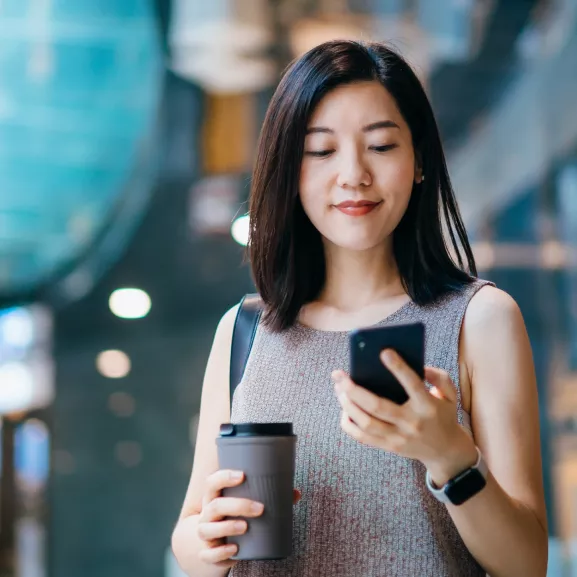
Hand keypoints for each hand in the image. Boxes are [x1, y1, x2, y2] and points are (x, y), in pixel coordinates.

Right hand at [197, 469, 301, 566]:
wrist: (212, 543)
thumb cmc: (232, 517)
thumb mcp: (244, 504)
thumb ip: (267, 497)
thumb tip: (295, 493)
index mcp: (215, 497)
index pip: (212, 482)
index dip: (224, 477)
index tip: (242, 475)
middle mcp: (207, 514)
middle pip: (215, 506)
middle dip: (238, 505)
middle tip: (260, 508)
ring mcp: (205, 533)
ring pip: (208, 529)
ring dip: (228, 527)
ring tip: (246, 527)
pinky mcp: (207, 553)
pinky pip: (209, 554)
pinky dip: (222, 552)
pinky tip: (235, 549)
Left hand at [332, 349, 477, 485]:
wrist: (445, 451)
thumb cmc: (442, 414)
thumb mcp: (450, 394)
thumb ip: (439, 377)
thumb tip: (419, 366)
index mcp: (427, 406)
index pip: (413, 385)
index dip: (398, 368)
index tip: (384, 352)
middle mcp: (411, 423)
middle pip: (378, 406)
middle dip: (354, 389)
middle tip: (340, 375)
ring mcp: (398, 437)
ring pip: (366, 422)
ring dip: (348, 404)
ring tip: (338, 388)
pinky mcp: (389, 447)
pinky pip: (362, 437)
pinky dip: (348, 423)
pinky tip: (343, 408)